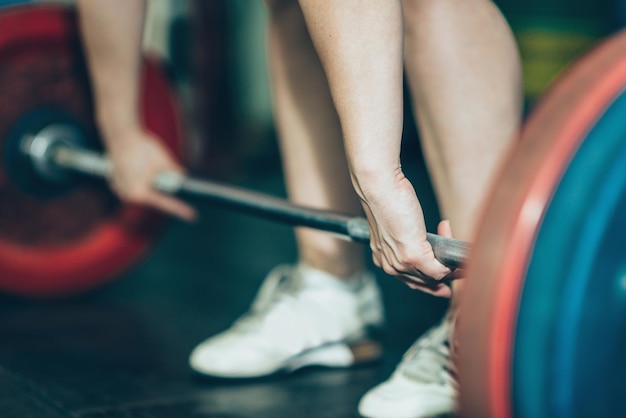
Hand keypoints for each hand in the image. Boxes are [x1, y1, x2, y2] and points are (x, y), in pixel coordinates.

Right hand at [103, 126, 195, 220]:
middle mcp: (127, 195)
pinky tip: (138, 164)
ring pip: (143, 189)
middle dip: (160, 185)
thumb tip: (182, 177)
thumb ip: (175, 173)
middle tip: (157, 168)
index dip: (179, 208)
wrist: (121, 133)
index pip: (164, 203)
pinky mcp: (115, 182)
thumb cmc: (142, 147)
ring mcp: (119, 189)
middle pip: (153, 195)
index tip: (192, 215)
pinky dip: (139, 177)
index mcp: (139, 193)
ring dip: (149, 180)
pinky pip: (133, 184)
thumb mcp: (164, 160)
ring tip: (145, 162)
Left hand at [358, 171, 451, 296]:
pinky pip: (439, 270)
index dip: (429, 285)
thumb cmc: (387, 199)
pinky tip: (448, 237)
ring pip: (434, 277)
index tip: (443, 286)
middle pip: (424, 281)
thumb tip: (429, 245)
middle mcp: (391, 266)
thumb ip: (408, 239)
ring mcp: (402, 263)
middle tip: (460, 269)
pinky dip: (450, 261)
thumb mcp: (396, 225)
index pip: (410, 281)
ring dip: (449, 264)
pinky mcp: (413, 256)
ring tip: (452, 242)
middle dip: (445, 273)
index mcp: (384, 260)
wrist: (380, 188)